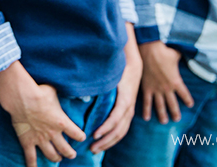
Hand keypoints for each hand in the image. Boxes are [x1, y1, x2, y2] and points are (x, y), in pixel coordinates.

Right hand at [0, 62, 85, 166]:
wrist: (22, 98)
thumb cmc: (39, 92)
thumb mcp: (54, 91)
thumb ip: (60, 93)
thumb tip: (66, 85)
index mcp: (62, 122)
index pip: (77, 134)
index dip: (80, 136)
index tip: (81, 137)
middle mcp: (53, 134)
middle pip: (66, 149)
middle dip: (70, 153)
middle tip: (71, 154)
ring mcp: (40, 139)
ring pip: (52, 154)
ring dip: (56, 157)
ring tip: (58, 158)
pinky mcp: (27, 142)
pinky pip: (31, 158)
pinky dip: (33, 166)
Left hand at [91, 25, 141, 152]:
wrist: (134, 68)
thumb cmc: (119, 71)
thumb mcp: (111, 75)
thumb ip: (99, 82)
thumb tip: (82, 86)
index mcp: (124, 99)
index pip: (115, 118)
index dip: (105, 127)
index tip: (94, 134)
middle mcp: (128, 109)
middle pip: (118, 130)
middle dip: (105, 141)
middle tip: (91, 148)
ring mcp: (130, 112)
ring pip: (121, 132)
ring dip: (108, 143)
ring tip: (95, 149)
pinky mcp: (128, 114)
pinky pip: (122, 130)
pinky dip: (113, 138)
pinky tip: (104, 142)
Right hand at [138, 41, 192, 123]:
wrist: (149, 49)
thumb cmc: (164, 50)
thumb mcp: (176, 54)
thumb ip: (181, 58)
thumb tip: (188, 52)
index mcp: (176, 81)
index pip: (184, 94)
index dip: (187, 100)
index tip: (190, 105)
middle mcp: (167, 88)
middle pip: (172, 104)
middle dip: (175, 112)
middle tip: (177, 119)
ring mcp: (156, 89)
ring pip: (160, 106)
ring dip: (162, 114)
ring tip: (164, 121)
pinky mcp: (146, 87)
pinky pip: (146, 102)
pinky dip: (146, 110)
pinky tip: (146, 118)